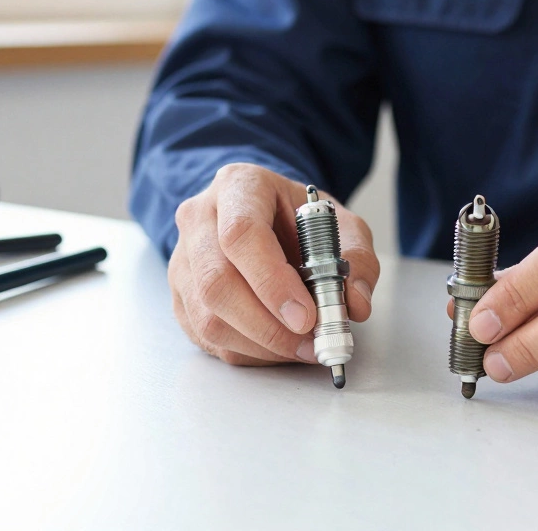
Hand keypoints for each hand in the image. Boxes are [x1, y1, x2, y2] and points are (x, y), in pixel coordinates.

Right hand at [170, 163, 378, 364]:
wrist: (266, 216)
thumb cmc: (298, 218)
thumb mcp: (340, 223)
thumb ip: (357, 258)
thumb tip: (355, 304)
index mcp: (239, 187)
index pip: (241, 234)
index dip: (272, 281)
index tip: (306, 316)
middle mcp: (200, 219)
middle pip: (216, 282)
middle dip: (267, 325)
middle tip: (310, 342)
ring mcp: (183, 260)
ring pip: (207, 317)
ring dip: (260, 345)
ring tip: (302, 348)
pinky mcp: (180, 296)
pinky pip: (206, 337)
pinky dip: (248, 352)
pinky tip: (278, 347)